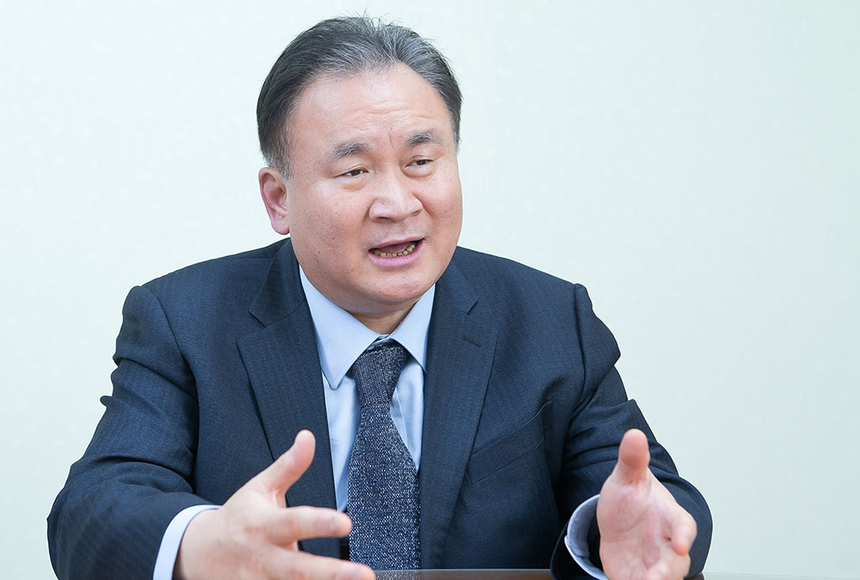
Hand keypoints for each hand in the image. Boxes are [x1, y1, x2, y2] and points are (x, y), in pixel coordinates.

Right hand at [175, 430, 374, 579]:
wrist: (197, 553)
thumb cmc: (237, 517)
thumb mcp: (260, 487)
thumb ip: (289, 466)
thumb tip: (308, 437)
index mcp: (262, 525)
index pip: (294, 522)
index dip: (320, 523)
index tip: (346, 523)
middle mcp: (262, 557)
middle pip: (298, 569)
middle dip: (331, 574)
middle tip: (363, 574)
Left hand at [597, 429, 696, 579]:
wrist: (619, 519)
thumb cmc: (632, 498)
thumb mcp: (625, 477)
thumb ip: (631, 460)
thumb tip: (634, 434)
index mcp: (669, 516)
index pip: (683, 525)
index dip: (684, 535)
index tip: (681, 544)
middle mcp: (666, 544)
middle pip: (675, 562)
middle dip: (668, 571)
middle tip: (656, 579)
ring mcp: (653, 564)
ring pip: (662, 578)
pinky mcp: (637, 577)